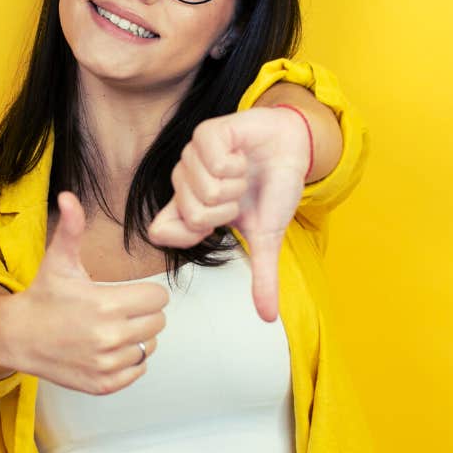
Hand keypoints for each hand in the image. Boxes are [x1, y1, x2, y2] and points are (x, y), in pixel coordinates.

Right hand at [0, 191, 169, 394]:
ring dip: (135, 337)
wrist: (16, 337)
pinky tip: (107, 348)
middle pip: (158, 323)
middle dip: (142, 314)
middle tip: (116, 310)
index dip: (144, 292)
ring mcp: (107, 364)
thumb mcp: (59, 260)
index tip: (126, 292)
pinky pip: (138, 370)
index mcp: (106, 304)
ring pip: (149, 347)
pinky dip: (128, 361)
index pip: (158, 299)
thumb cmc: (43, 297)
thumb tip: (69, 196)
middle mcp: (109, 337)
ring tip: (110, 329)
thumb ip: (72, 228)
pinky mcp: (104, 384)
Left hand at [146, 107, 310, 322]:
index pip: (159, 231)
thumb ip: (262, 275)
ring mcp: (192, 156)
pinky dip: (238, 164)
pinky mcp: (207, 134)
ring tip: (243, 173)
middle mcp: (184, 182)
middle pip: (192, 215)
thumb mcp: (266, 237)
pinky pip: (215, 161)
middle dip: (228, 210)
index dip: (189, 235)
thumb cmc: (273, 188)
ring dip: (237, 185)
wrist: (292, 148)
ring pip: (206, 189)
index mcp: (189, 208)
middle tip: (239, 194)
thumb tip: (268, 317)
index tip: (218, 226)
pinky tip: (242, 155)